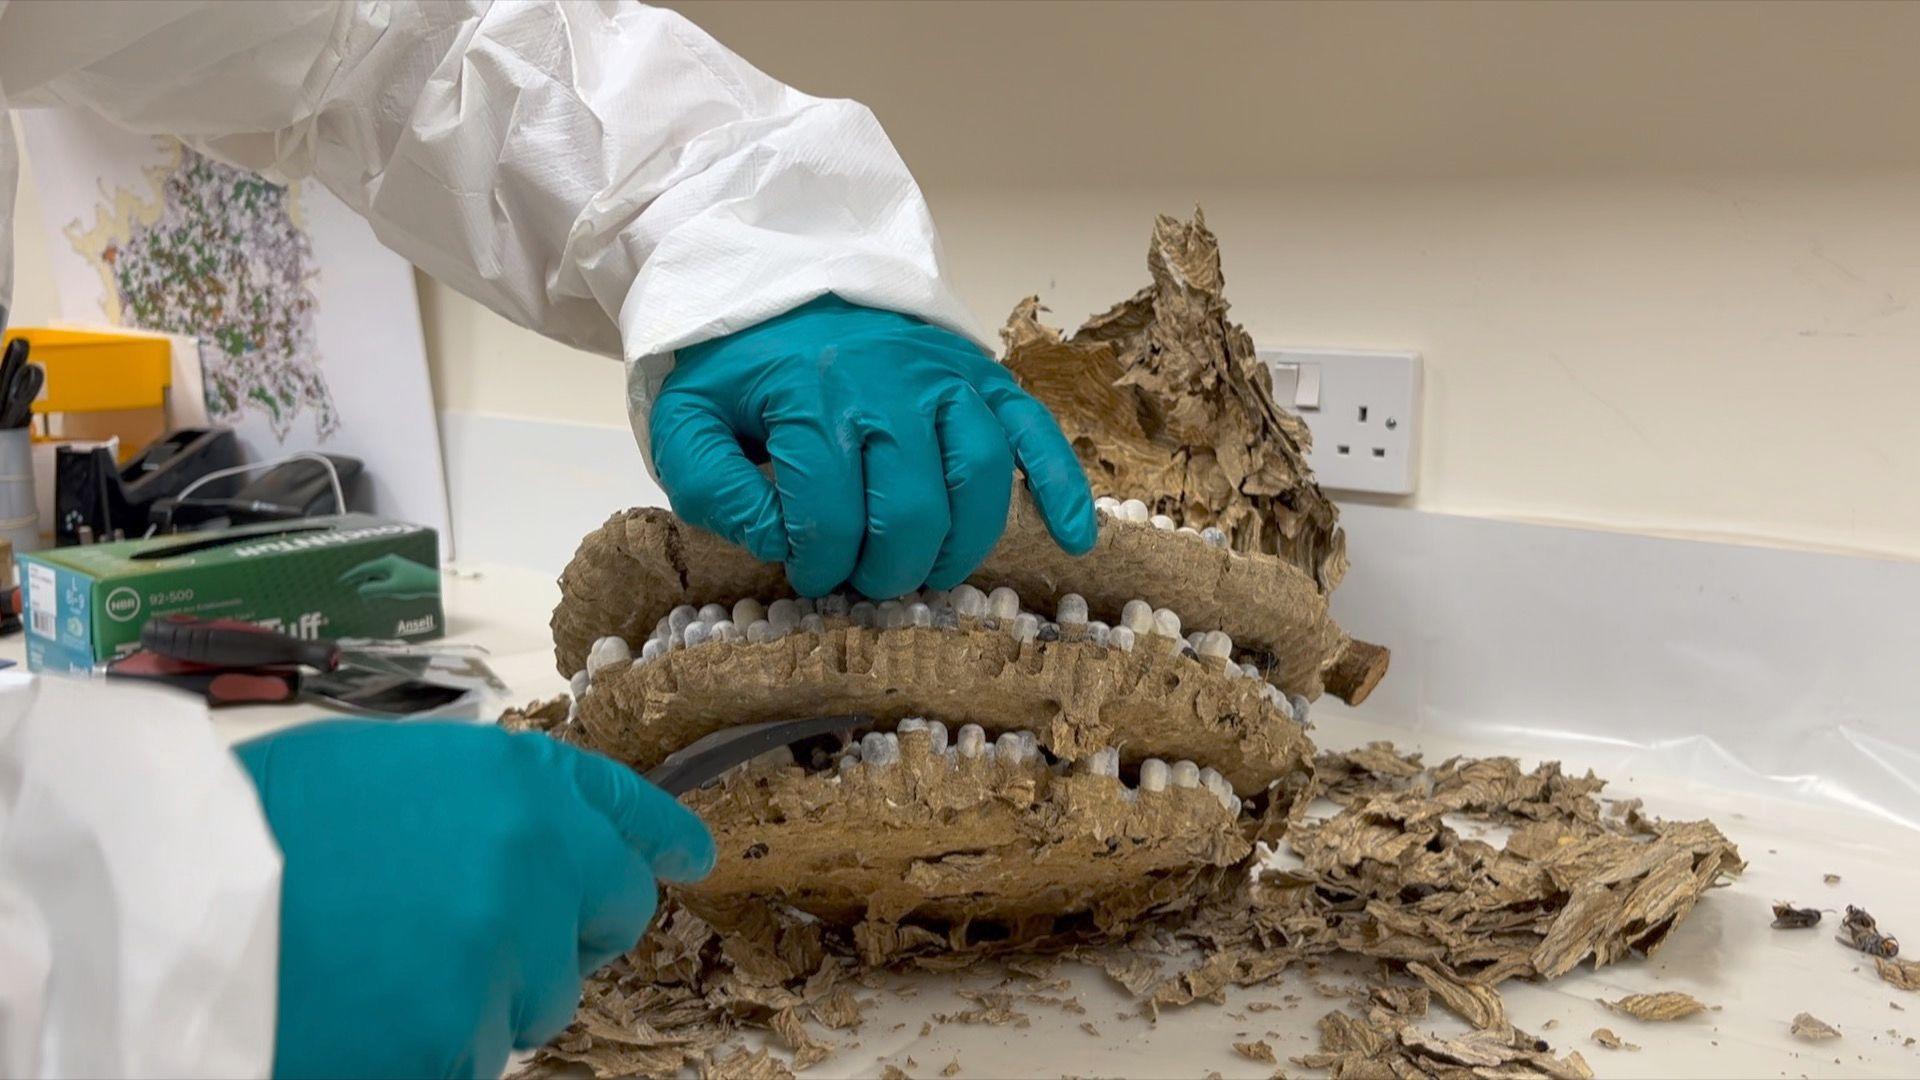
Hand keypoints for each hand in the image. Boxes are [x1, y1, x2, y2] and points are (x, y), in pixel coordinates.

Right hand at [235, 721, 712, 1078]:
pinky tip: (370, 1014)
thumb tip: (533, 840)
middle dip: (571, 929)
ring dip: (490, 996)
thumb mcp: (385, 768)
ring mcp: (504, 955)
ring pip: (542, 1000)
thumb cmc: (256, 825)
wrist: (161, 898)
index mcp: (515, 779)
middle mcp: (535, 860)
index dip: (658, 837)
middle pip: (609, 914)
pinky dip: (432, 1048)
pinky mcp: (457, 1042)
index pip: (625, 812)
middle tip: (497, 936)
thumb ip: (482, 804)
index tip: (688, 857)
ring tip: (391, 968)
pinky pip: (474, 1058)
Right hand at [337, 553, 439, 600]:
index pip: (363, 568)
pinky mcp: (400, 572)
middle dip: (357, 577)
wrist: (434, 582)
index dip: (351, 575)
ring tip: (359, 591)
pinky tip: (374, 591)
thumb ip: (375, 589)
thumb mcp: (393, 588)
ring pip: (376, 574)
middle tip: (345, 584)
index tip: (341, 580)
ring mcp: (395, 566)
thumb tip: (360, 590)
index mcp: (386, 563)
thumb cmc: (415, 584)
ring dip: (367, 582)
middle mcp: (389, 562)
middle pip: (368, 570)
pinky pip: (383, 577)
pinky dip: (376, 583)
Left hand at [650, 295, 1095, 598]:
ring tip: (927, 570)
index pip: (832, 519)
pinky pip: (1033, 432)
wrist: (780, 267)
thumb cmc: (736, 357)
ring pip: (977, 481)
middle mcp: (890, 386)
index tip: (808, 570)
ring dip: (956, 547)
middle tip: (864, 578)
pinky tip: (1072, 537)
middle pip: (910, 511)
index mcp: (811, 397)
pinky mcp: (982, 373)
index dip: (819, 565)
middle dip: (886, 569)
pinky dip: (1060, 486)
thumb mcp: (689, 419)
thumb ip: (714, 489)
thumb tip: (778, 542)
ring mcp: (946, 377)